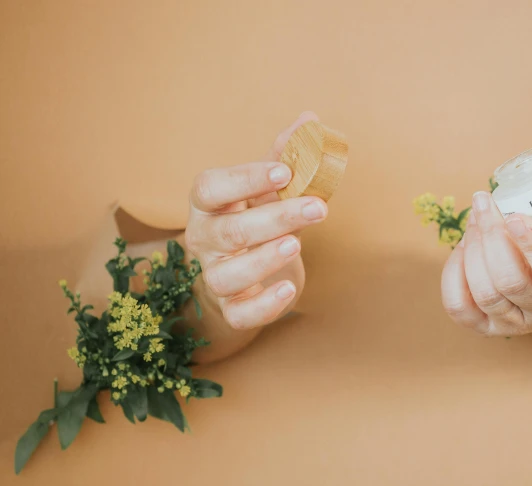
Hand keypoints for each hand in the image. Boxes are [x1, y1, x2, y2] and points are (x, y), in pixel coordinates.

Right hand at [184, 112, 326, 329]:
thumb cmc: (255, 222)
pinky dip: (264, 305)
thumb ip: (286, 157)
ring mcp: (215, 276)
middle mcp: (204, 240)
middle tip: (318, 207)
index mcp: (209, 204)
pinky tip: (290, 290)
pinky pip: (241, 314)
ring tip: (296, 244)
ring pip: (229, 275)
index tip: (283, 171)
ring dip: (265, 259)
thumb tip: (311, 118)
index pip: (211, 188)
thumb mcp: (268, 190)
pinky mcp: (232, 308)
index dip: (244, 179)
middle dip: (276, 218)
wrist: (244, 276)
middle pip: (230, 231)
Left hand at [441, 147, 531, 335]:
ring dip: (473, 249)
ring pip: (484, 292)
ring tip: (475, 220)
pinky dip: (453, 273)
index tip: (514, 215)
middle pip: (510, 281)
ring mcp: (514, 323)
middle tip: (483, 202)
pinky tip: (463, 247)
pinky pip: (459, 306)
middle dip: (491, 237)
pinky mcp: (486, 327)